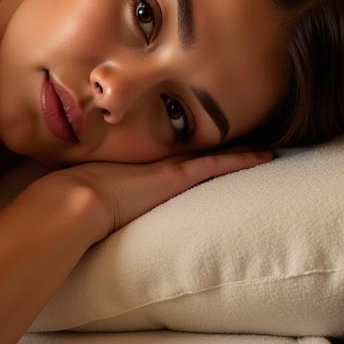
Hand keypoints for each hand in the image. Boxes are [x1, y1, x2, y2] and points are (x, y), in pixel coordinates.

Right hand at [54, 148, 275, 239]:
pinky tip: (266, 155)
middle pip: (199, 151)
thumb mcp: (91, 199)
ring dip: (239, 149)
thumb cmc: (77, 202)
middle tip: (249, 132)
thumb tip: (86, 211)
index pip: (180, 158)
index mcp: (142, 171)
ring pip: (214, 154)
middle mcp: (159, 164)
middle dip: (224, 142)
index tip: (218, 142)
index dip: (199, 149)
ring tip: (266, 143)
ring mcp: (169, 168)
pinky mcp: (178, 176)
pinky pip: (219, 164)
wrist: (77, 201)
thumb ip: (97, 201)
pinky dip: (243, 159)